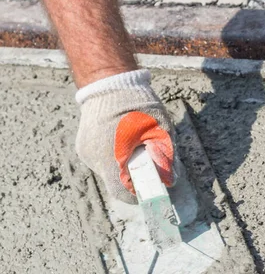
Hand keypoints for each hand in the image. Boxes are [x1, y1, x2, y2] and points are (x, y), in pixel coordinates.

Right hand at [75, 69, 175, 203]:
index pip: (124, 192)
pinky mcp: (84, 145)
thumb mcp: (160, 129)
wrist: (108, 81)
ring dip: (125, 165)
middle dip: (135, 177)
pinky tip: (124, 139)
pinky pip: (102, 159)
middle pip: (116, 182)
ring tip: (137, 146)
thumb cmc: (137, 103)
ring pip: (109, 171)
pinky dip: (114, 155)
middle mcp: (95, 159)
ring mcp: (86, 152)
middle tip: (150, 164)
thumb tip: (172, 180)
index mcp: (112, 156)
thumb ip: (166, 156)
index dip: (142, 193)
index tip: (155, 186)